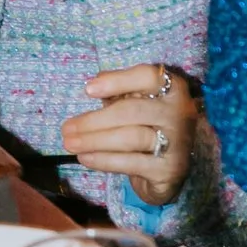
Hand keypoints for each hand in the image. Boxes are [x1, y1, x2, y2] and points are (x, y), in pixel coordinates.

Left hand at [64, 62, 197, 208]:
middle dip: (95, 120)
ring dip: (95, 140)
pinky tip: (85, 158)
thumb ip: (121, 93)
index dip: (119, 81)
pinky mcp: (170, 169)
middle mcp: (180, 112)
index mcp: (174, 90)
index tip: (88, 90)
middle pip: (133, 110)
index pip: (149, 77)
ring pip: (131, 137)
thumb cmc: (149, 127)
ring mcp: (178, 142)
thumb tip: (96, 83)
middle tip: (66, 128)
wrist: (170, 168)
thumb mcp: (138, 105)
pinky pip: (131, 163)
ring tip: (70, 143)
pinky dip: (104, 160)